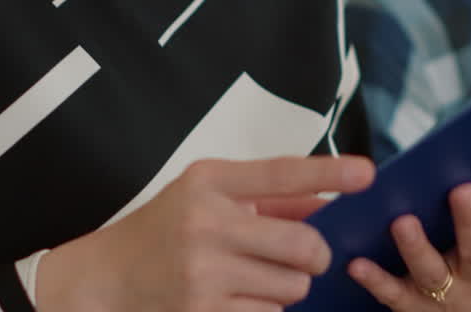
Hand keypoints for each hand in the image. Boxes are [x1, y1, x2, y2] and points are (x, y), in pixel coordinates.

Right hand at [35, 155, 374, 311]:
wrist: (104, 278)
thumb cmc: (163, 229)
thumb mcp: (207, 196)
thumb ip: (268, 197)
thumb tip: (328, 202)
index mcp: (209, 182)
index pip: (282, 173)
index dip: (329, 173)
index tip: (366, 173)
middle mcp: (206, 223)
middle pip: (304, 244)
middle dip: (314, 255)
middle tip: (303, 256)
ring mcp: (204, 273)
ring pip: (293, 287)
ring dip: (287, 287)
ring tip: (254, 277)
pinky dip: (265, 310)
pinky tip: (237, 298)